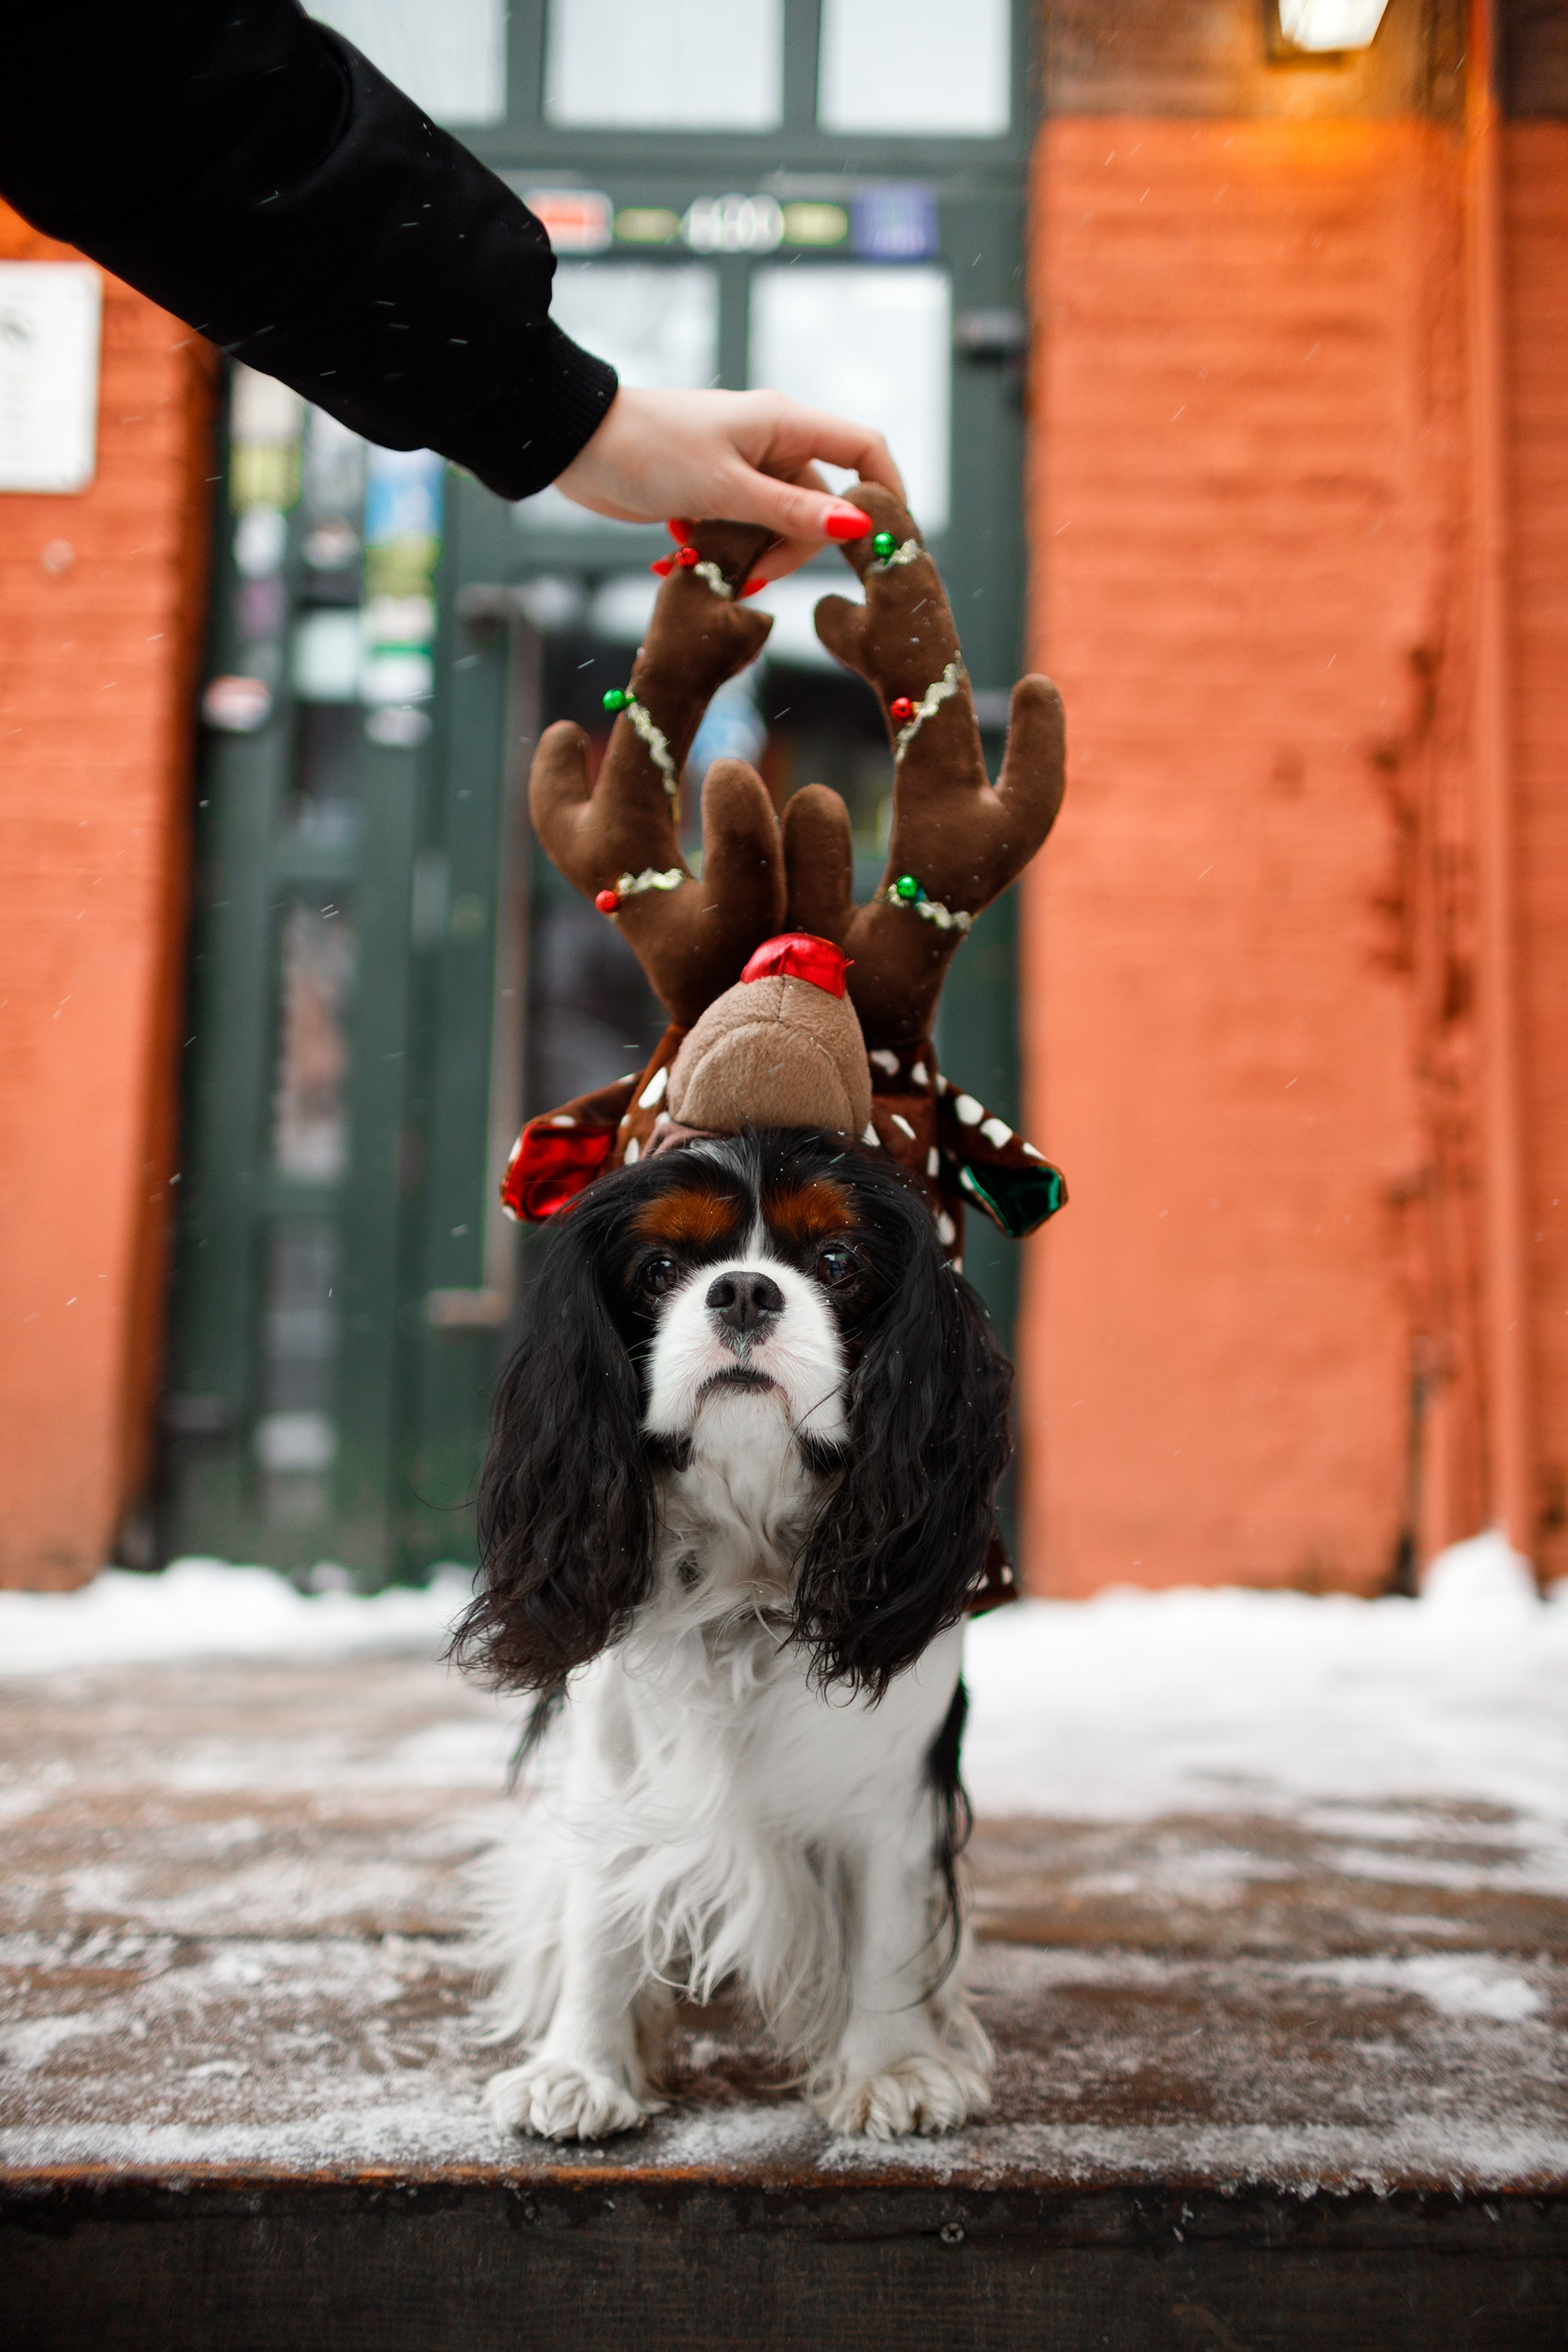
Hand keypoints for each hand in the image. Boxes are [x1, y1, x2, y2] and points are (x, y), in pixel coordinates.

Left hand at [553, 387, 904, 581]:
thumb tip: (856, 527)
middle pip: (819, 508)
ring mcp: (745, 470)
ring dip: (751, 557)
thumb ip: (789, 512)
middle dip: (791, 550)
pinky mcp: (718, 493)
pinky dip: (724, 552)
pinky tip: (686, 556)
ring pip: (779, 528)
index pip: (863, 449)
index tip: (883, 543)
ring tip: (708, 565)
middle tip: (749, 576)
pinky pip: (743, 533)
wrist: (578, 445)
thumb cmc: (649, 449)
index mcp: (786, 425)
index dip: (885, 492)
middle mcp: (774, 444)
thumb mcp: (724, 487)